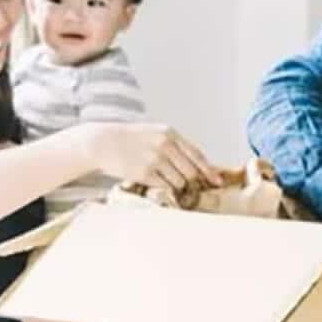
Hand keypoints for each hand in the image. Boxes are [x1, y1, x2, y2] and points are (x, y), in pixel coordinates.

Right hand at [75, 123, 222, 192]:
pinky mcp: (144, 173)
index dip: (209, 170)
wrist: (103, 143)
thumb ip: (175, 145)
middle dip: (192, 181)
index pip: (196, 154)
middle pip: (191, 171)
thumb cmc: (132, 140)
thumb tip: (198, 165)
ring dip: (175, 185)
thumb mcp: (155, 133)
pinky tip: (152, 180)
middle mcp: (164, 145)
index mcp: (169, 133)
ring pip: (179, 182)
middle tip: (187, 185)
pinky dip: (162, 188)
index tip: (218, 181)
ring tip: (162, 178)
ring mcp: (154, 159)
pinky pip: (164, 187)